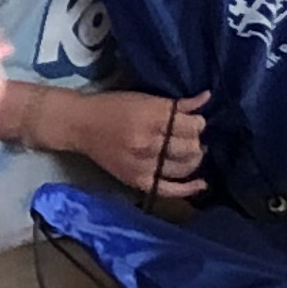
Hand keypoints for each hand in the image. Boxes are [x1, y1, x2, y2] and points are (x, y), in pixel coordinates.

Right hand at [45, 87, 211, 197]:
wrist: (80, 126)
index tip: (192, 120)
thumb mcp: (144, 98)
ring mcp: (143, 164)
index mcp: (151, 117)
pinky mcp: (137, 180)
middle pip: (190, 146)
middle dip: (195, 139)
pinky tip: (201, 184)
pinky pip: (169, 189)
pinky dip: (188, 188)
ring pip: (185, 166)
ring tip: (190, 152)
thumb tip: (206, 98)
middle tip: (187, 135)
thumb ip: (176, 103)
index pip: (191, 125)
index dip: (198, 123)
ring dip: (193, 158)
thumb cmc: (112, 107)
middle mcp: (149, 142)